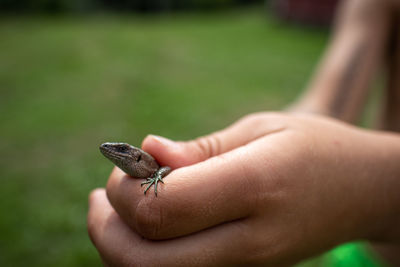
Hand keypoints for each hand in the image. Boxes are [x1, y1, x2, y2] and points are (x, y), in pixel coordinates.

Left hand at [88, 112, 399, 265]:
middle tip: (101, 196)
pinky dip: (147, 254)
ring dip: (120, 247)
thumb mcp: (260, 130)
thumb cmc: (313, 148)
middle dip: (106, 230)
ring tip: (115, 208)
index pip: (162, 209)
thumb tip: (147, 151)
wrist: (362, 191)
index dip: (126, 189)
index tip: (126, 165)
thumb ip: (200, 150)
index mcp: (255, 188)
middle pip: (146, 261)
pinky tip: (150, 223)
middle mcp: (248, 242)